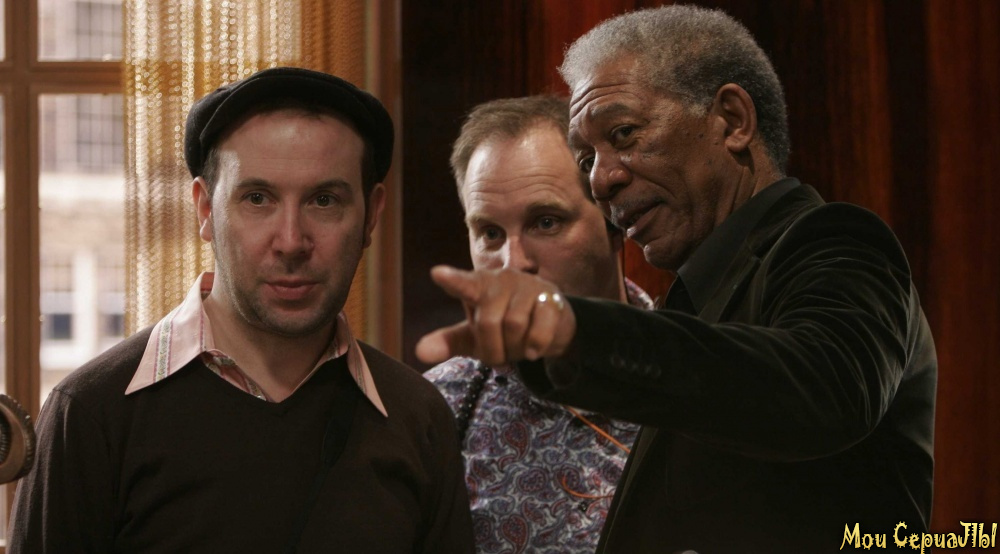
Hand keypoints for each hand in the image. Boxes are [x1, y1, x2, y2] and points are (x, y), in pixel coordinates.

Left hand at [415, 266, 576, 364]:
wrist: (549, 326)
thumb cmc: (504, 327)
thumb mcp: (474, 337)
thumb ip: (447, 342)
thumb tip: (419, 352)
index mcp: (478, 285)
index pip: (463, 283)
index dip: (452, 280)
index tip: (437, 274)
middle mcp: (502, 279)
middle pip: (488, 322)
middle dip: (493, 348)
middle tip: (501, 354)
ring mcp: (528, 285)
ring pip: (514, 325)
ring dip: (515, 348)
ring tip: (518, 347)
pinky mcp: (551, 297)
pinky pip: (540, 329)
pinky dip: (536, 346)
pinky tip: (534, 349)